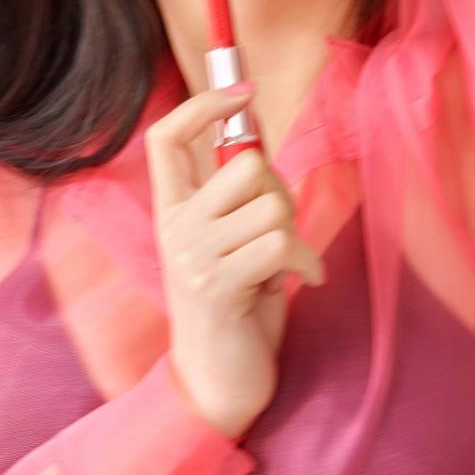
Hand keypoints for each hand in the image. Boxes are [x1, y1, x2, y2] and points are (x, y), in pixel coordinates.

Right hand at [146, 84, 324, 439]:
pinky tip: (301, 281)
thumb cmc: (237, 306)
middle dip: (280, 192)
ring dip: (293, 233)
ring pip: (272, 203)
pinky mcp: (218, 286)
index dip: (204, 104)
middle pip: (245, 163)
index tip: (243, 90)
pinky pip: (282, 244)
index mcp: (172, 209)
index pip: (167, 137)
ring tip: (280, 265)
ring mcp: (192, 256)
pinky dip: (307, 262)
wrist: (219, 384)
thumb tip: (254, 133)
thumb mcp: (229, 240)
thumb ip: (236, 196)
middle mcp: (174, 227)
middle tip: (276, 232)